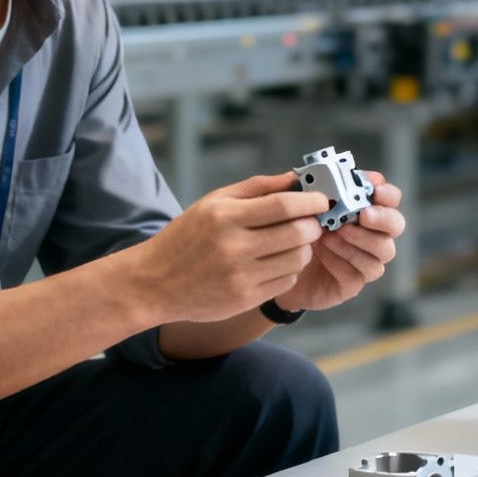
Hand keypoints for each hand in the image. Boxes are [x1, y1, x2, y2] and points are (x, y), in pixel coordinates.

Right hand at [131, 172, 327, 322]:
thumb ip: (256, 188)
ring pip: (298, 259)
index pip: (284, 205)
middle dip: (314, 225)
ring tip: (293, 242)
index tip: (322, 199)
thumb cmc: (188, 237)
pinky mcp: (245, 299)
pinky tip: (276, 263)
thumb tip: (294, 177)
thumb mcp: (213, 202)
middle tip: (313, 221)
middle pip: (298, 233)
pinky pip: (286, 281)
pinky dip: (289, 270)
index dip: (311, 200)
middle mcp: (234, 247)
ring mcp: (241, 276)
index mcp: (225, 216)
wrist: (155, 282)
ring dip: (304, 248)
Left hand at [273, 170, 405, 313]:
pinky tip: (325, 251)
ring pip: (384, 250)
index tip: (375, 189)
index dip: (387, 193)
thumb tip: (319, 170)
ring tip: (335, 233)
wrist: (275, 266)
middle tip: (363, 215)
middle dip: (383, 218)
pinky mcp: (353, 282)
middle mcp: (371, 234)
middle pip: (396, 224)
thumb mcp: (297, 205)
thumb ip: (309, 187)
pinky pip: (362, 271)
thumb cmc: (292, 230)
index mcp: (363, 210)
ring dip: (361, 239)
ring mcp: (366, 259)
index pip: (390, 198)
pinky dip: (347, 259)